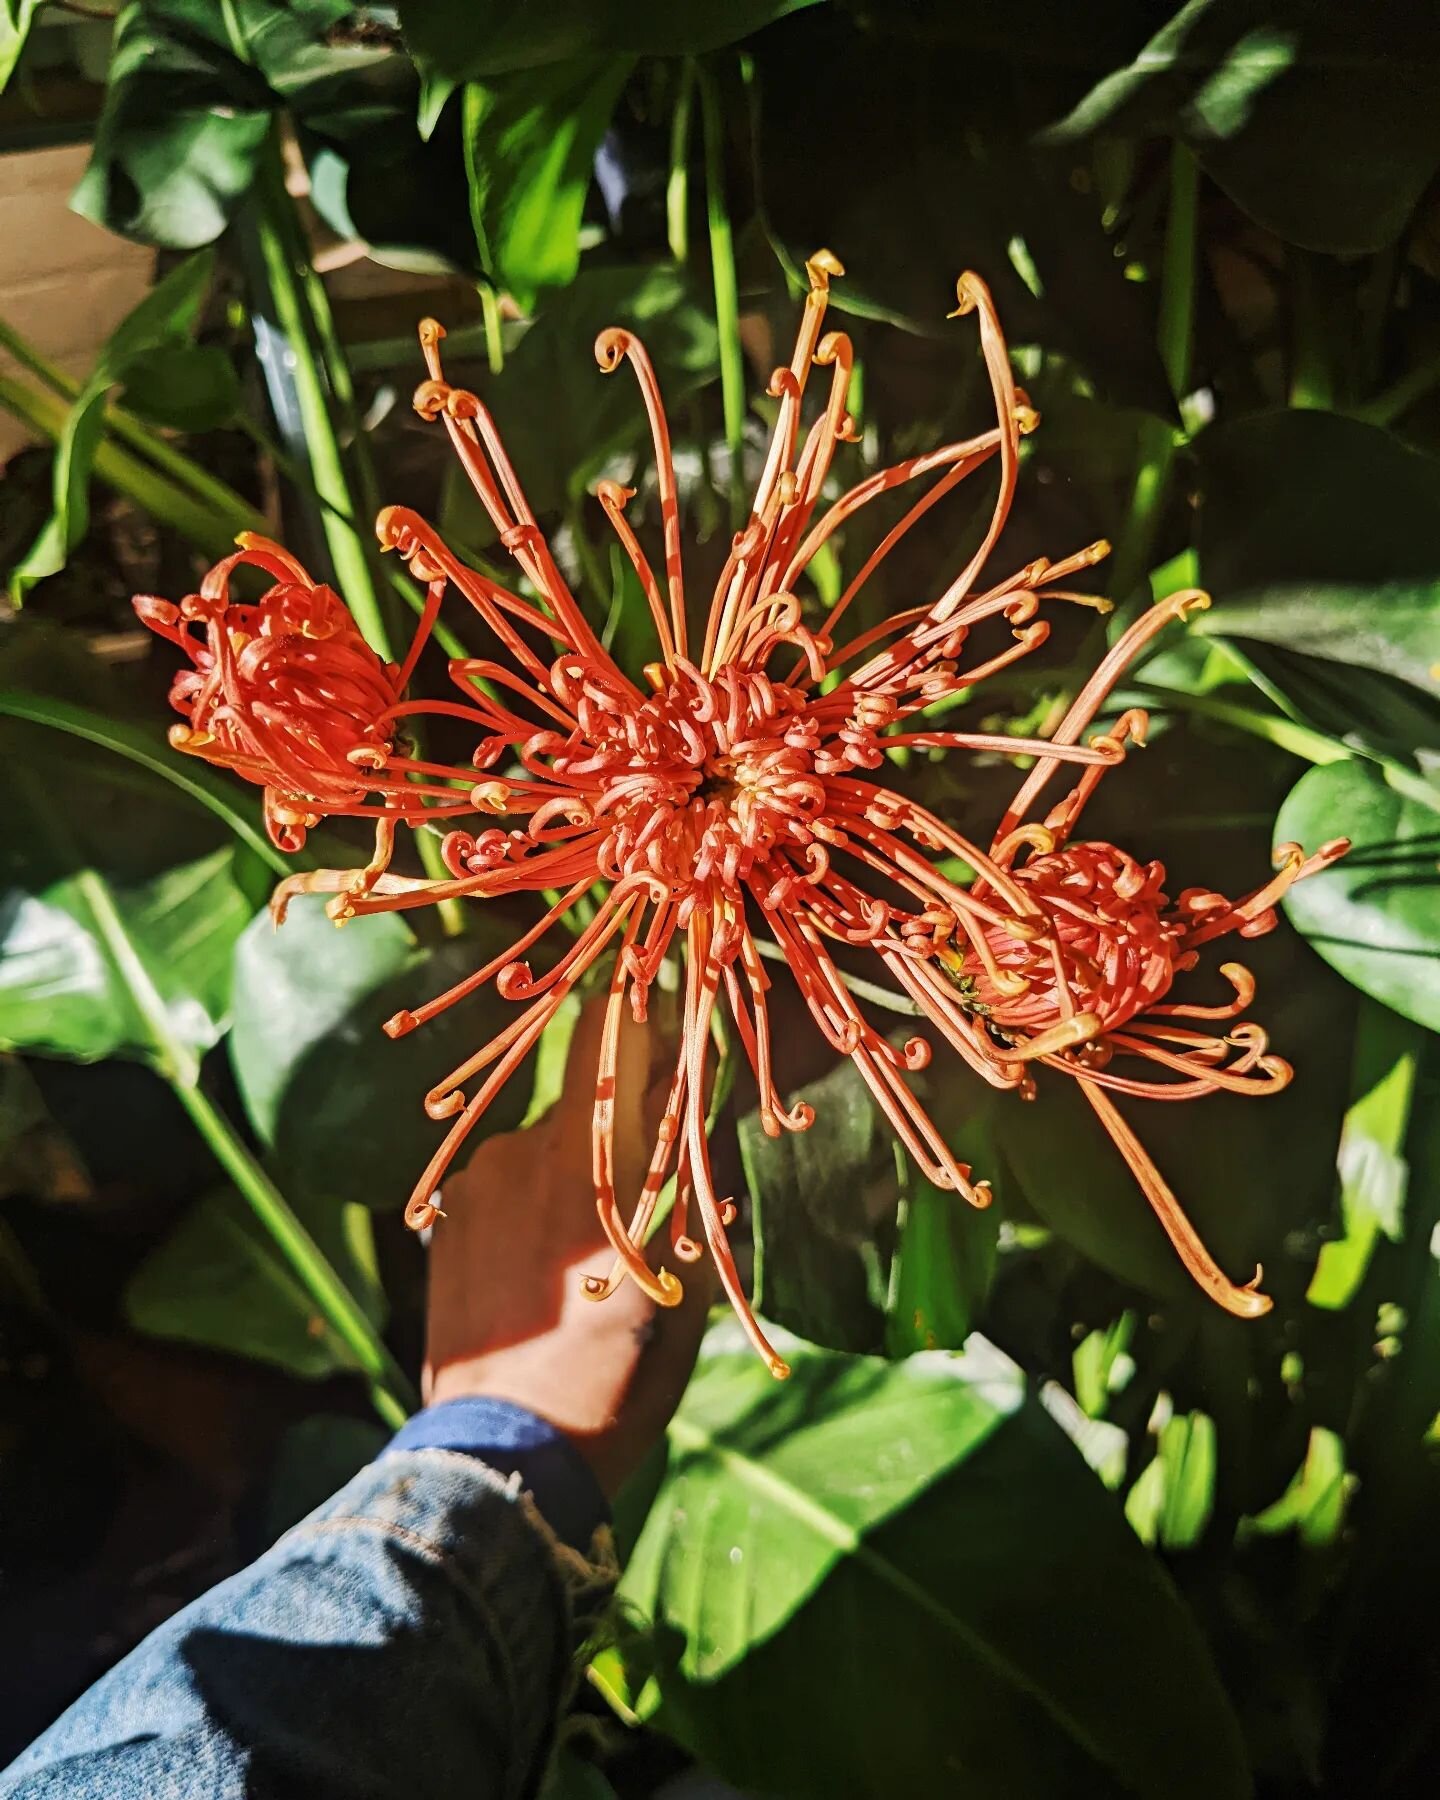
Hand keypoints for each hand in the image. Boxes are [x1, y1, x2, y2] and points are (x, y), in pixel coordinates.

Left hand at [423, 990, 710, 1495]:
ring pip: (544, 1144)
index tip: (666, 1007)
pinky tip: (540, 1270)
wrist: (506, 1452)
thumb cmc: (620, 1372)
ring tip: (584, 1254)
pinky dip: (529, 1206)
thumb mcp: (688, 1280)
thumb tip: (697, 1106)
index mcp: (592, 1155)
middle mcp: (523, 1148)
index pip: (608, 1027)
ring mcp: (475, 1184)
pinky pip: (503, 1184)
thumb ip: (689, 1179)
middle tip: (643, 1182)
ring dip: (572, 1171)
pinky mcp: (444, 1219)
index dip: (640, 1009)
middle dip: (620, 1119)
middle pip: (584, 1094)